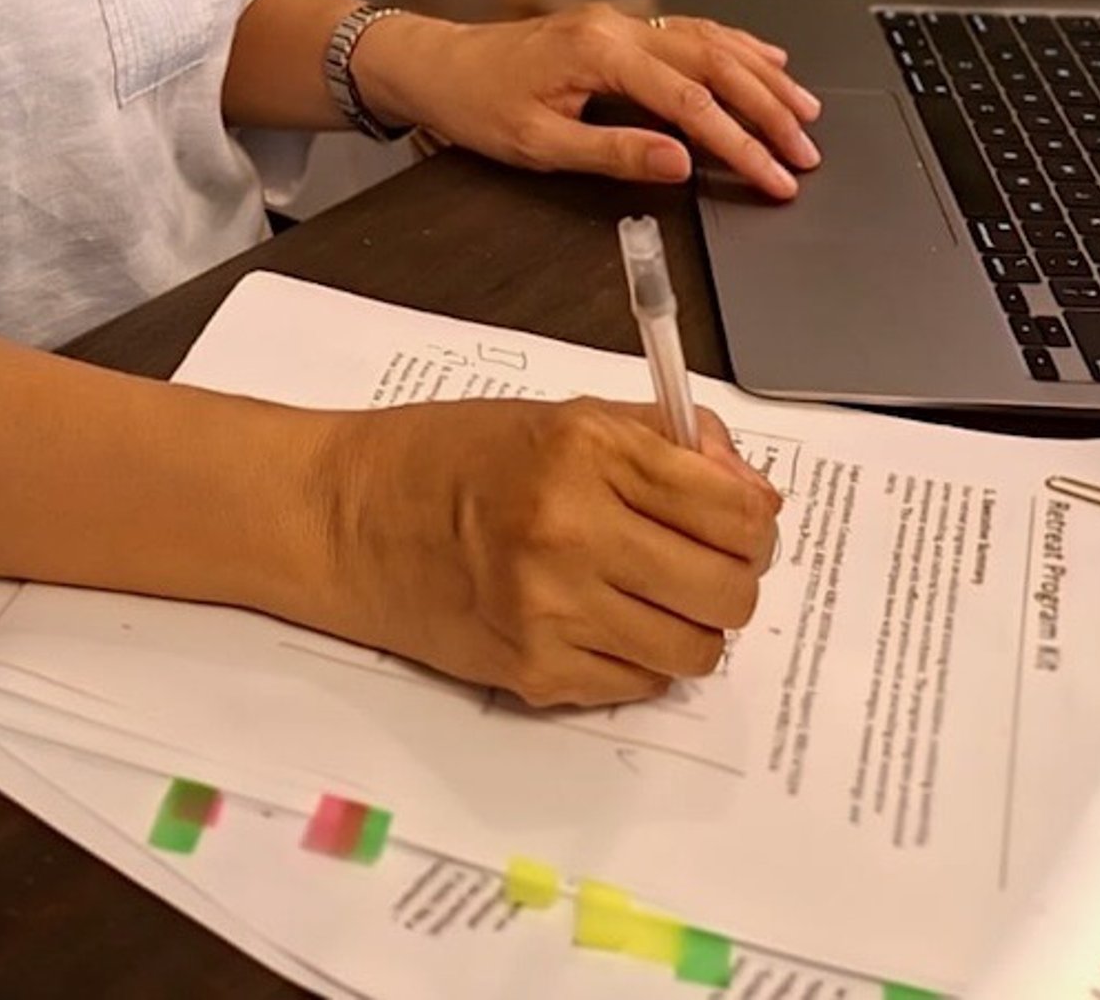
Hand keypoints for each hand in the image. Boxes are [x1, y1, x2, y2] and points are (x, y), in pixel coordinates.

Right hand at [312, 394, 778, 706]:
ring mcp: (551, 611)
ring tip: (648, 592)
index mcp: (585, 451)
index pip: (733, 509)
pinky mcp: (533, 673)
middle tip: (702, 560)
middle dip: (732, 577)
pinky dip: (637, 657)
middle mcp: (571, 531)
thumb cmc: (450, 455)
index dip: (754, 519)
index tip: (741, 518)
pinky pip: (639, 684)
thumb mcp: (561, 415)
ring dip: (689, 625)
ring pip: (695, 651)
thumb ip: (666, 442)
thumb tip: (753, 491)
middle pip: (727, 590)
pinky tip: (599, 618)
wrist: (346, 515)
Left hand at [352, 5, 822, 198]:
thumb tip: (682, 162)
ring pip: (710, 42)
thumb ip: (615, 152)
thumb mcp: (540, 145)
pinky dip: (734, 47)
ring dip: (761, 75)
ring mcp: (618, 23)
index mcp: (600, 54)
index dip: (741, 143)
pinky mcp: (615, 29)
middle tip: (806, 151)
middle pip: (714, 64)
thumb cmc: (477, 105)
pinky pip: (689, 31)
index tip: (777, 176)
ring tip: (805, 109)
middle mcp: (617, 29)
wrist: (435, 65)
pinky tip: (763, 60)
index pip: (691, 103)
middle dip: (767, 110)